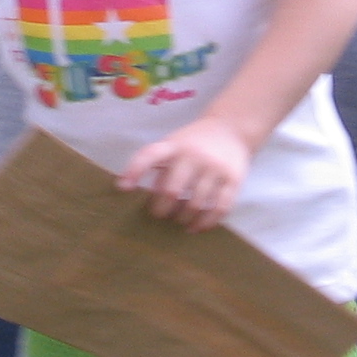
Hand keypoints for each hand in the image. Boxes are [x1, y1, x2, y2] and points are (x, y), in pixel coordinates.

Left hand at [121, 114, 253, 232]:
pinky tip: (197, 227)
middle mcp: (194, 155)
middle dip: (162, 209)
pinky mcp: (233, 180)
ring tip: (178, 222)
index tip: (123, 188)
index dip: (134, 170)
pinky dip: (206, 223)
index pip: (150, 155)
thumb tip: (142, 194)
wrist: (231, 129)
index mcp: (174, 146)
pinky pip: (219, 208)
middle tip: (159, 215)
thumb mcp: (174, 145)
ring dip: (183, 219)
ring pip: (195, 204)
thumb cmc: (194, 142)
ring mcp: (215, 168)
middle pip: (172, 190)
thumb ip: (158, 166)